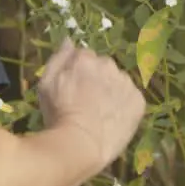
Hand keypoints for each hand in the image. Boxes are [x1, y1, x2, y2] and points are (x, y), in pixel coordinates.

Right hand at [36, 39, 146, 169]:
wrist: (82, 145)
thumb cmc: (58, 115)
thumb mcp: (46, 84)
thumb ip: (58, 58)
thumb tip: (69, 40)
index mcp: (85, 58)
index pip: (84, 58)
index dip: (78, 74)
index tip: (73, 90)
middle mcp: (109, 65)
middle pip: (103, 67)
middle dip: (96, 80)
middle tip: (86, 102)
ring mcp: (126, 82)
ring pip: (118, 82)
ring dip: (111, 91)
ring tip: (100, 113)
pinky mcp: (138, 101)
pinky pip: (130, 98)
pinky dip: (123, 105)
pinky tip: (112, 119)